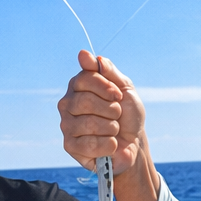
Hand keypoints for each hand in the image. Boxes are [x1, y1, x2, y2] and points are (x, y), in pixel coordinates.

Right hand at [58, 51, 145, 174]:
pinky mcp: (69, 146)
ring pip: (90, 124)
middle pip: (86, 102)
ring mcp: (66, 126)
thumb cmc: (128, 114)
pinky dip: (107, 145)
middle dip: (111, 110)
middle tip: (117, 115)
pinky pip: (90, 144)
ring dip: (111, 128)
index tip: (119, 96)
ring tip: (114, 130)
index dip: (106, 87)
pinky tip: (110, 144)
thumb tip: (83, 54)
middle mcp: (67, 104)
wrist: (134, 142)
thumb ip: (107, 70)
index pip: (85, 78)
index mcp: (78, 86)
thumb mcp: (124, 88)